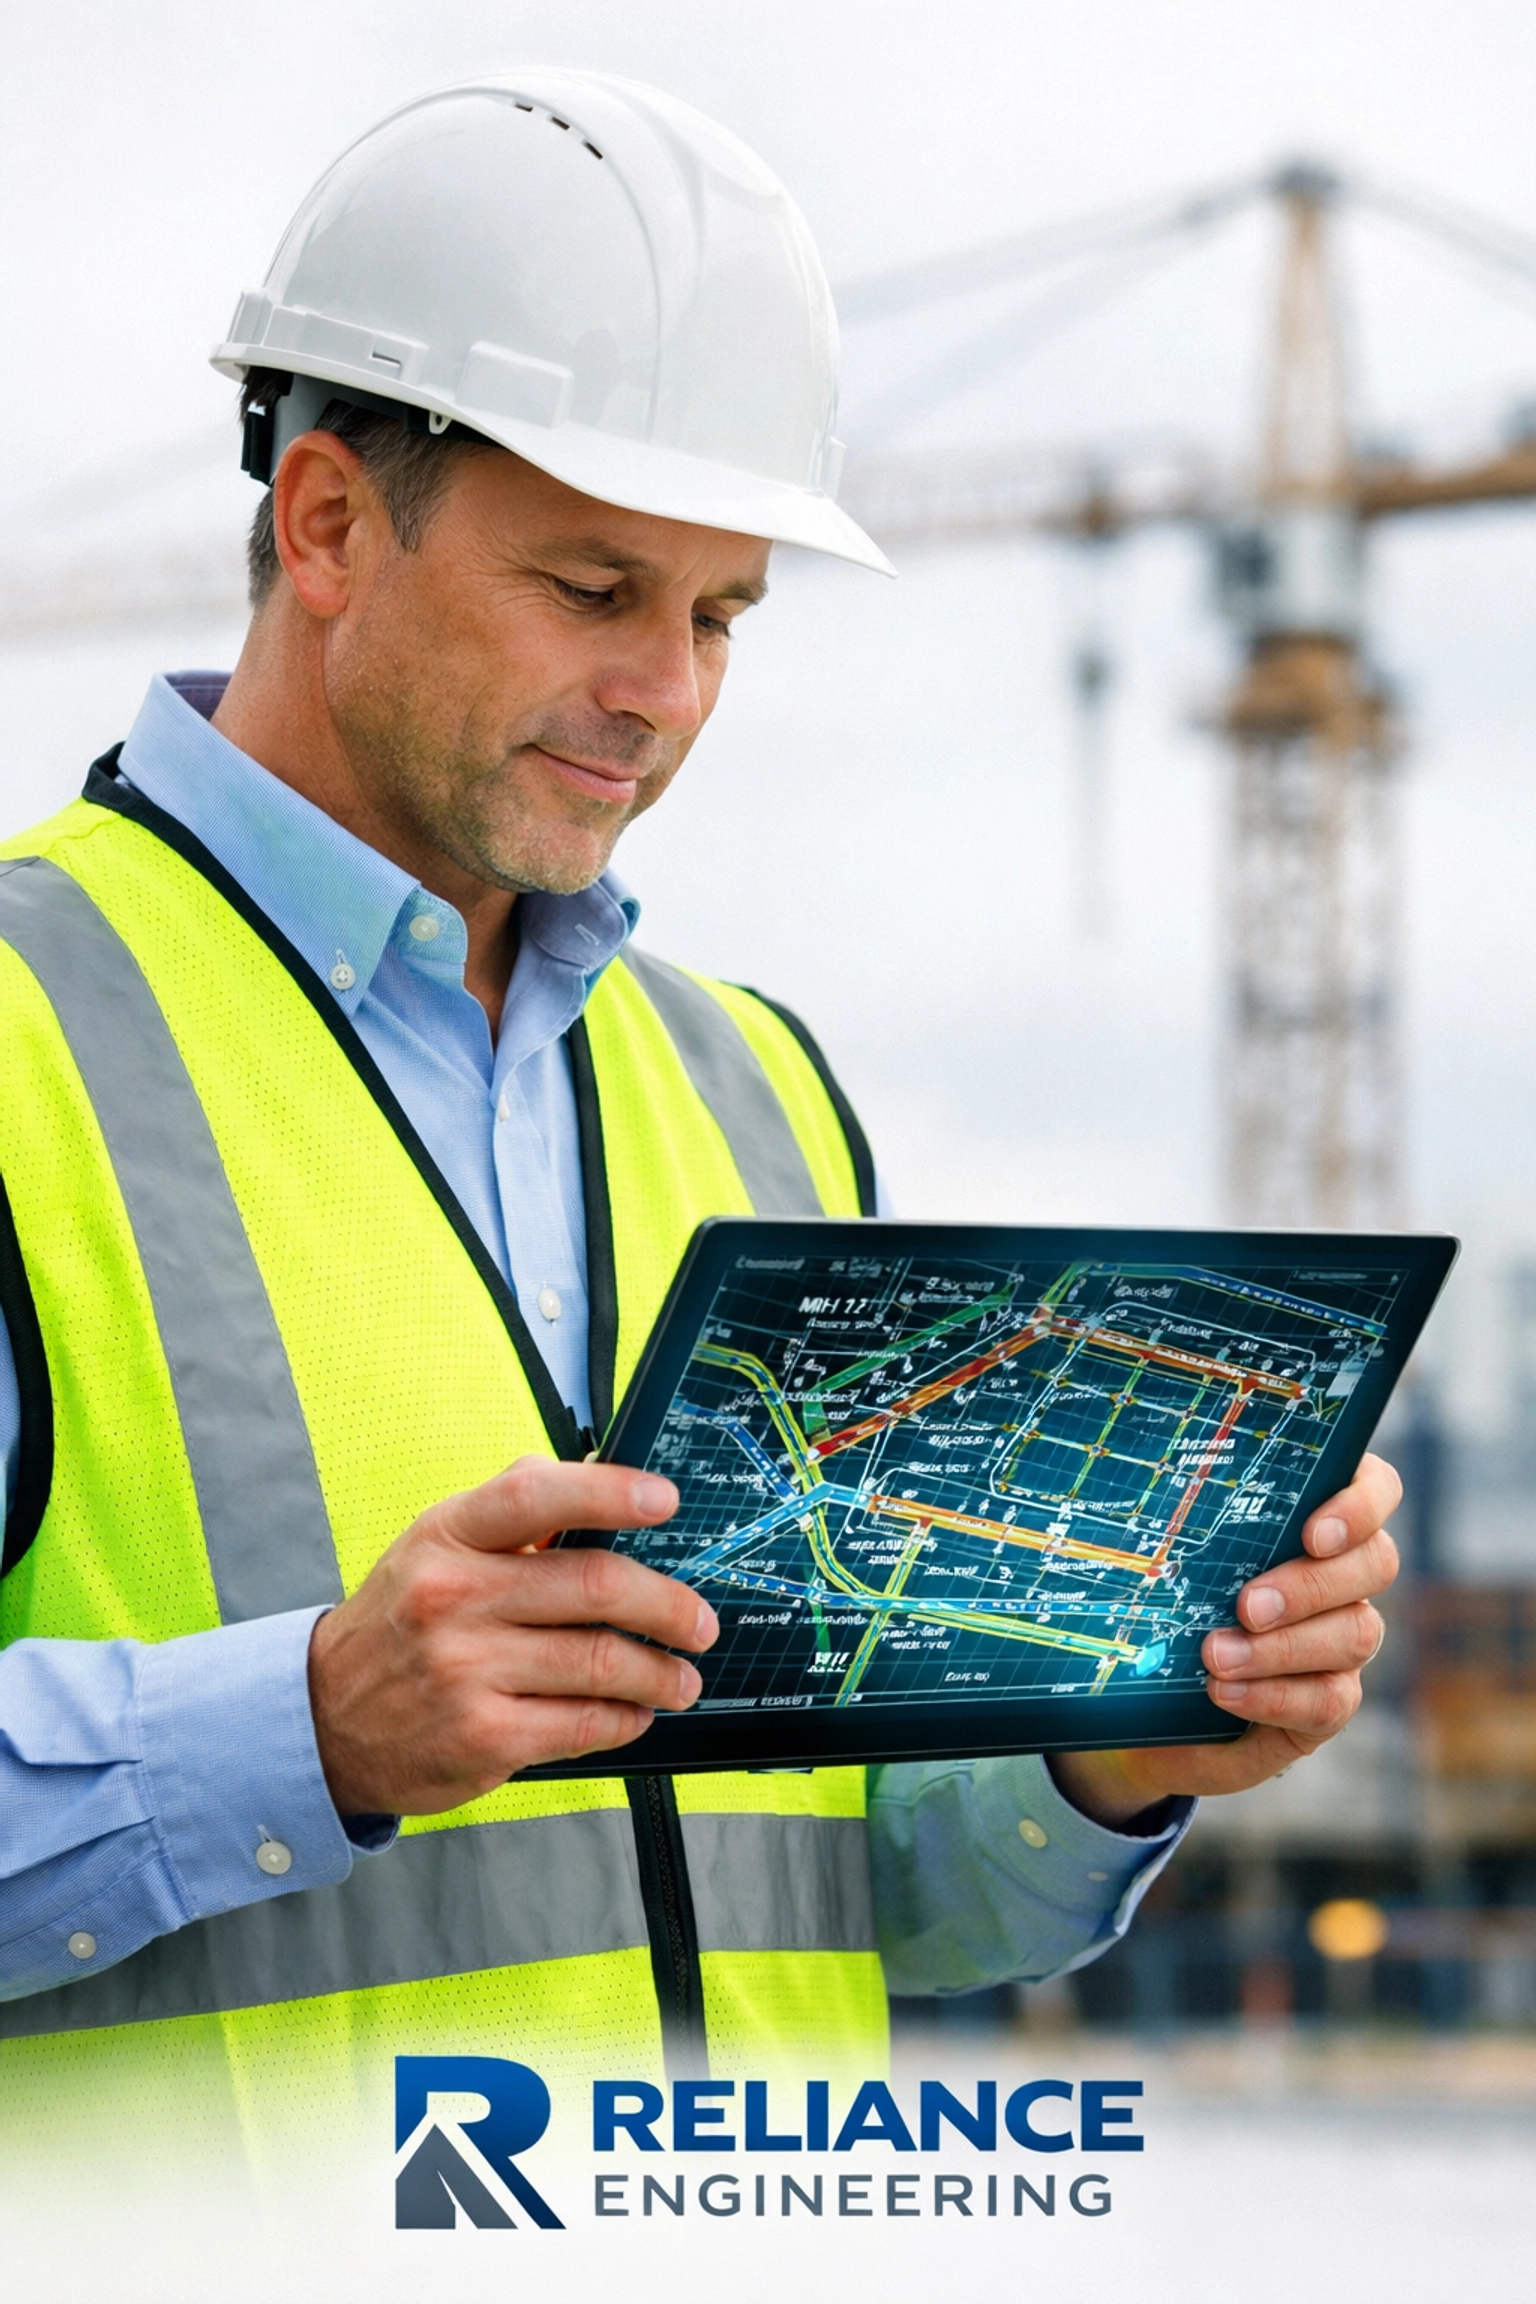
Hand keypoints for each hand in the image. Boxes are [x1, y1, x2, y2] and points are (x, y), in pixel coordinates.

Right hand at [307, 1457, 712, 1814]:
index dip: (611, 1492)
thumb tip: (598, 1475)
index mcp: (448, 1536)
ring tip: (681, 1679)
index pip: (536, 1494)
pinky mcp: (482, 1736)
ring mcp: (466, 1669)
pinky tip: (635, 1712)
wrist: (323, 1718)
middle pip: (596, 1585)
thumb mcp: (433, 1547)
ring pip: (601, 1661)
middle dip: (669, 1605)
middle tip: (699, 1622)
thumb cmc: (399, 1623)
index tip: (665, 1500)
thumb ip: (510, 1513)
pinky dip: (625, 1718)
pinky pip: (583, 1723)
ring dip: (660, 1672)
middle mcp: (454, 1597)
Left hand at [1048, 1452, 1401, 1828]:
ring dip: (1284, 1647)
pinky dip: (1275, 1696)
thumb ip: (1180, 1505)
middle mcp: (1343, 1576)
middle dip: (1311, 1586)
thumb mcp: (1163, 1543)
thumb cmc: (1158, 1593)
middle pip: (1376, 1563)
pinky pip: (1331, 1702)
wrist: (1147, 1689)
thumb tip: (1160, 1462)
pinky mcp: (1327, 1701)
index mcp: (1314, 1517)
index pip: (1376, 1489)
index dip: (1360, 1505)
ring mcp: (1342, 1639)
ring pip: (1357, 1633)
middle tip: (1248, 1606)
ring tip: (1217, 1656)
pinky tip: (1225, 1691)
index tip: (1313, 1535)